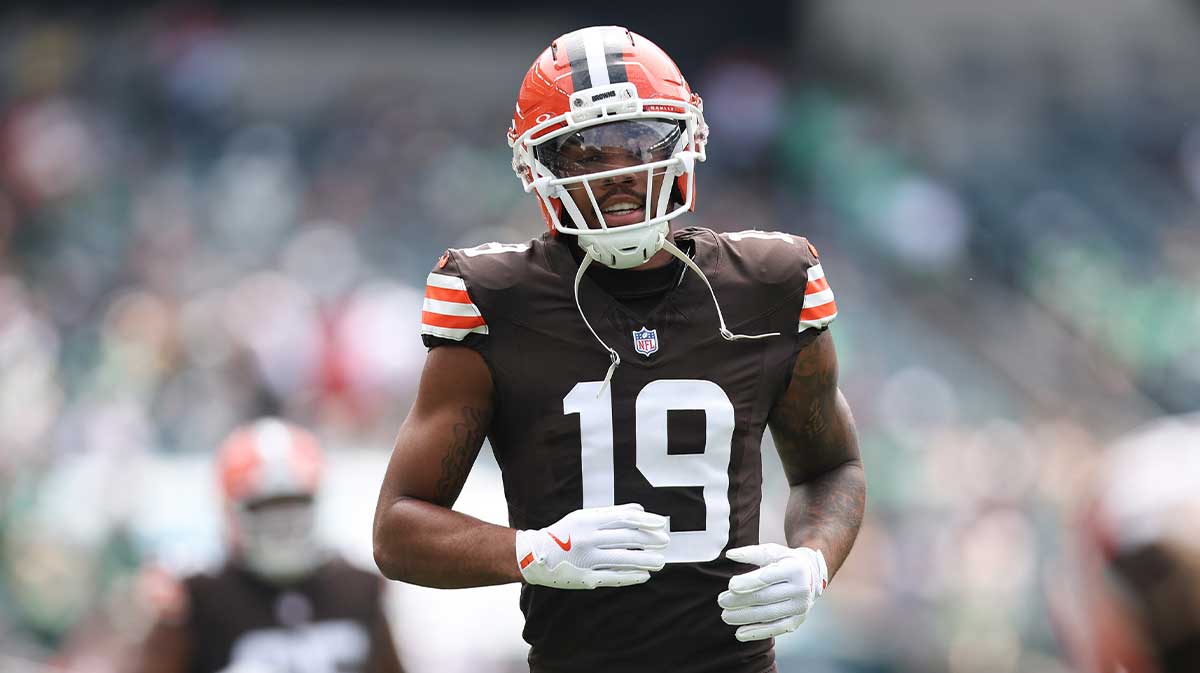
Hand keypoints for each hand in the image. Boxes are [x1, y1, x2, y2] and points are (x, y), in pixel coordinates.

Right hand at [515, 503, 668, 589]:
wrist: (535, 556)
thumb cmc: (565, 533)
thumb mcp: (584, 517)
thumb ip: (611, 513)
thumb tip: (639, 509)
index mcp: (587, 520)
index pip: (623, 518)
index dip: (645, 520)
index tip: (661, 523)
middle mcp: (587, 538)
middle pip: (626, 538)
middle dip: (650, 540)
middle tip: (665, 541)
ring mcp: (587, 559)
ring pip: (623, 559)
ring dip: (645, 560)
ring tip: (660, 561)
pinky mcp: (586, 578)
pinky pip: (613, 577)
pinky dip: (631, 577)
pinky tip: (644, 575)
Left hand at [718, 543, 826, 641]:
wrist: (811, 576)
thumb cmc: (785, 561)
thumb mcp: (772, 552)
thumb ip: (751, 553)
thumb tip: (730, 555)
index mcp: (795, 568)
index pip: (768, 577)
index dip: (748, 582)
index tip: (730, 586)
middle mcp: (801, 589)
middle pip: (765, 597)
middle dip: (740, 601)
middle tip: (721, 601)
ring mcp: (800, 608)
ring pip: (768, 615)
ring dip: (744, 617)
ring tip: (725, 616)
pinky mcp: (797, 622)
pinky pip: (774, 629)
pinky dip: (756, 632)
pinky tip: (739, 633)